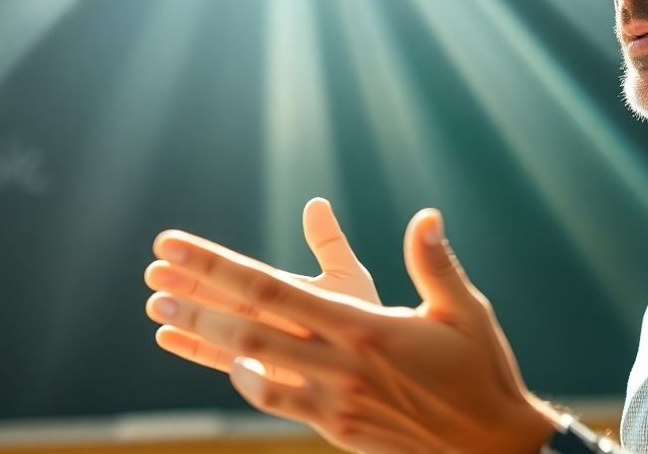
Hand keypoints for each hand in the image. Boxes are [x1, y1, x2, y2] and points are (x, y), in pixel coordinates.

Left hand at [144, 208, 557, 453]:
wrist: (493, 446)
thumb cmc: (481, 371)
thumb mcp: (464, 311)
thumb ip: (434, 264)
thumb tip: (425, 216)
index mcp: (364, 327)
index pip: (272, 287)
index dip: (217, 265)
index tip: (178, 246)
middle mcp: (340, 363)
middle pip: (248, 325)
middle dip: (196, 300)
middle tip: (153, 280)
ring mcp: (334, 400)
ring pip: (253, 365)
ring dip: (205, 340)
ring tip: (165, 319)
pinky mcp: (336, 426)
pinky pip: (278, 401)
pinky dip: (247, 381)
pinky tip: (227, 363)